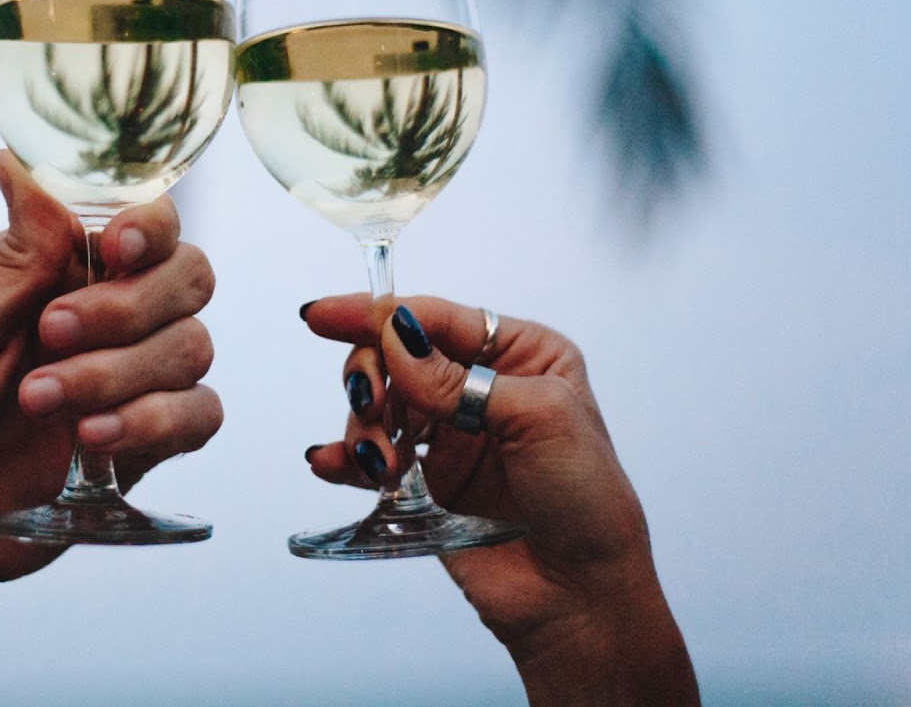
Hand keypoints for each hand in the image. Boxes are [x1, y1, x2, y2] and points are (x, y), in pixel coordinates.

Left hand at [0, 152, 220, 703]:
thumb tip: (17, 159)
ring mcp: (127, 380)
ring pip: (191, 348)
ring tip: (39, 403)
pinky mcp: (140, 445)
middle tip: (51, 334)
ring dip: (118, 373)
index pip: (142, 223)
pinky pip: (198, 417)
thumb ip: (15, 256)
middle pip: (187, 278)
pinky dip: (156, 422)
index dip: (149, 227)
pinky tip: (93, 440)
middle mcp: (104, 316)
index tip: (115, 248)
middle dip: (127, 307)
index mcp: (55, 270)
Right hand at [301, 294, 696, 705]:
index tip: (323, 315)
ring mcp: (449, 434)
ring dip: (366, 428)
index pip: (434, 318)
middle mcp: (480, 386)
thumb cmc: (587, 501)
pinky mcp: (423, 481)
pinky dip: (345, 457)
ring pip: (376, 404)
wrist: (580, 596)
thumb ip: (460, 378)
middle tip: (369, 407)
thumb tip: (395, 337)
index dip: (376, 313)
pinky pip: (367, 456)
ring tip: (383, 467)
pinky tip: (334, 465)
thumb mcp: (539, 420)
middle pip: (393, 354)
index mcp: (520, 354)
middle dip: (370, 376)